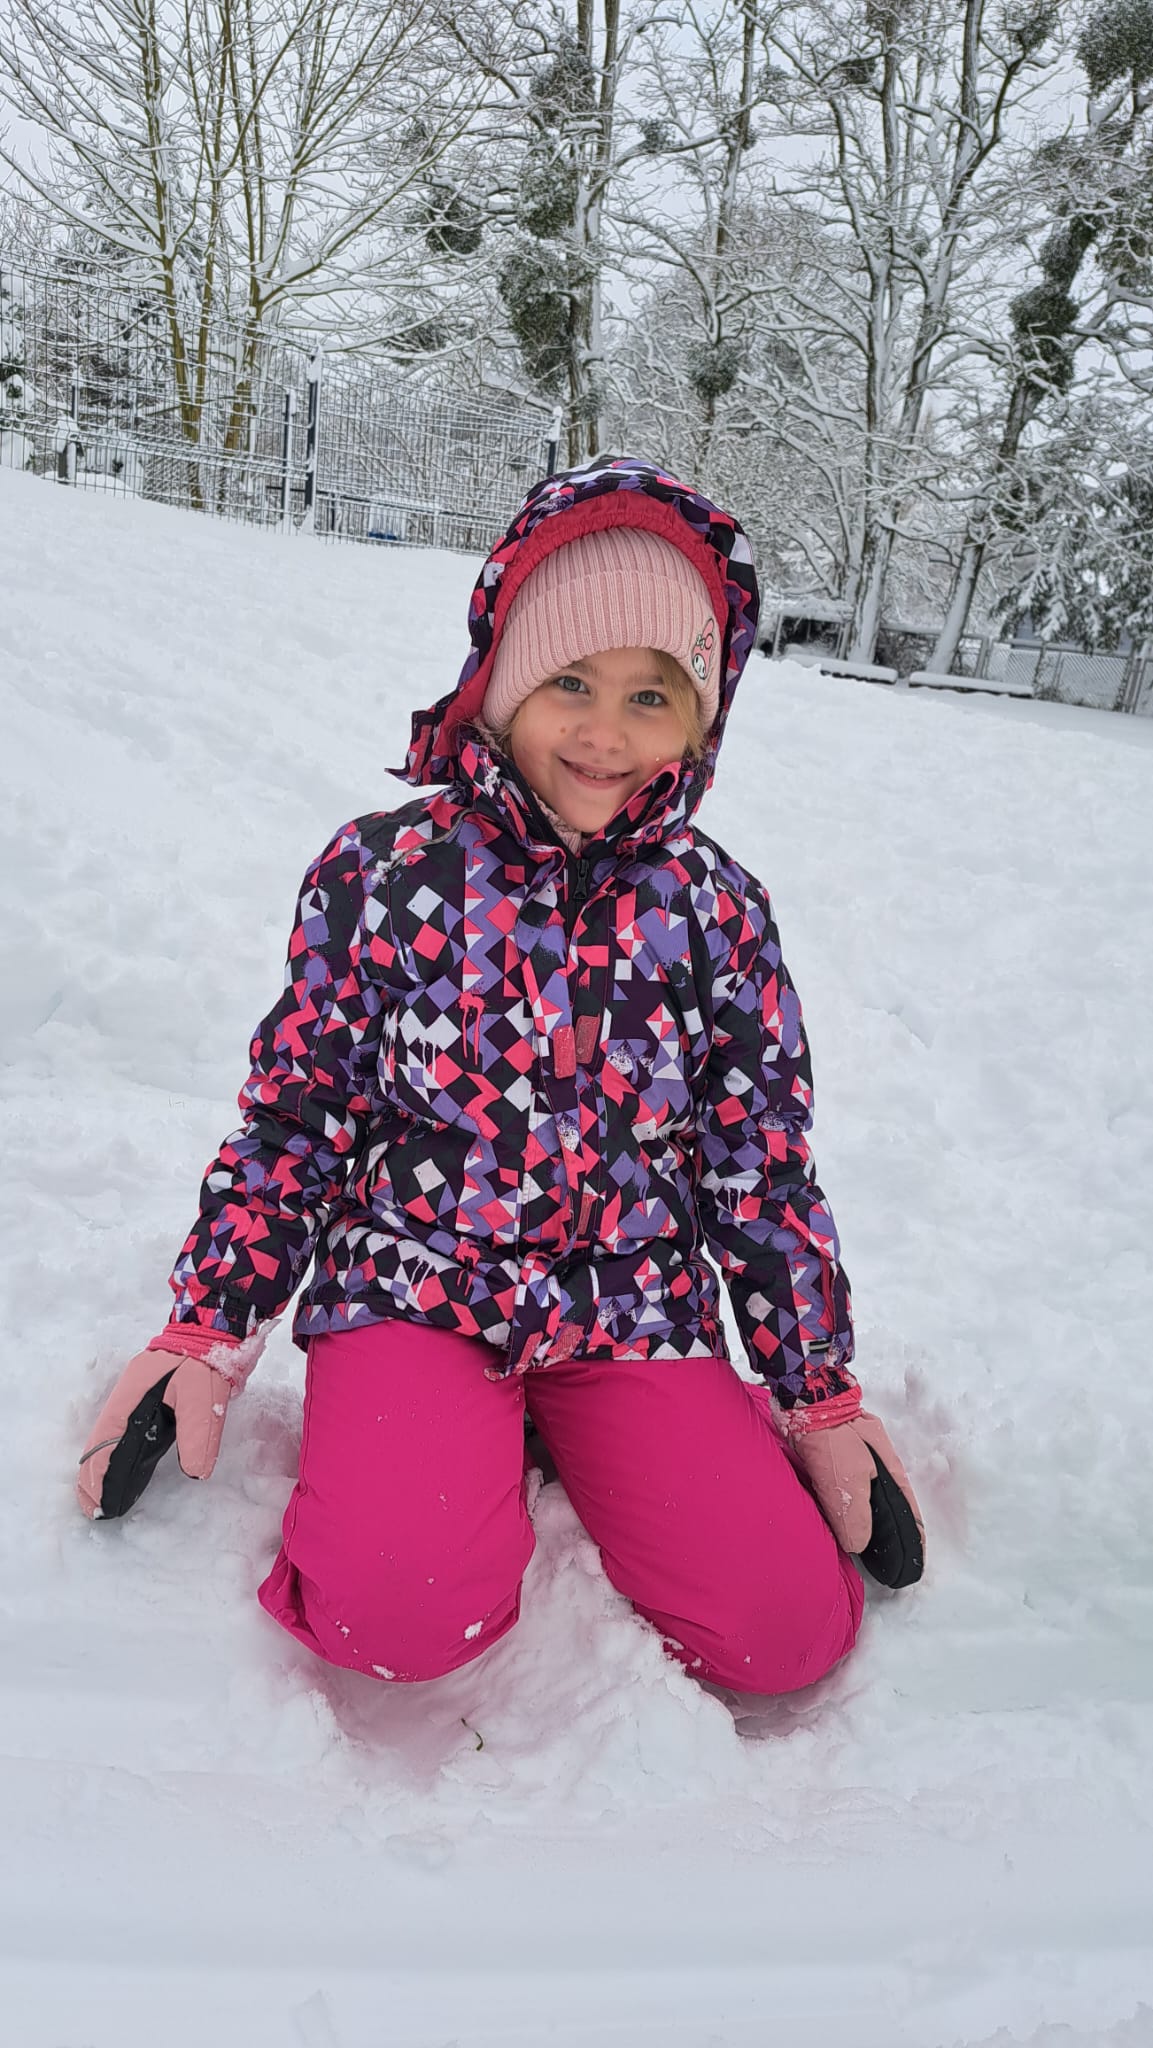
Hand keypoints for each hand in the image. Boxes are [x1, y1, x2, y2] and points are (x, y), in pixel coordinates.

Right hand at [77, 1349, 232, 1520]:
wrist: (214, 1328)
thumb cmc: (206, 1360)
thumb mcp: (203, 1397)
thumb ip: (197, 1434)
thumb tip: (195, 1472)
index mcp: (133, 1396)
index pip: (108, 1442)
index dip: (101, 1473)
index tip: (98, 1502)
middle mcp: (128, 1399)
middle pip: (102, 1443)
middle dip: (94, 1476)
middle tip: (92, 1508)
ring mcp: (137, 1400)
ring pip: (113, 1440)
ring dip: (105, 1469)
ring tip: (101, 1500)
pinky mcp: (151, 1403)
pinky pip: (128, 1435)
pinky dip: (121, 1458)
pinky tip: (125, 1474)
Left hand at [789, 1410, 924, 1564]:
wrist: (808, 1403)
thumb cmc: (834, 1440)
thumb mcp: (847, 1482)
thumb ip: (854, 1516)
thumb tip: (858, 1546)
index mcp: (891, 1474)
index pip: (908, 1512)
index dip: (912, 1537)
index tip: (913, 1560)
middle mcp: (879, 1469)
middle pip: (889, 1507)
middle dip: (891, 1533)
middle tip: (885, 1560)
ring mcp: (859, 1462)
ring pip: (866, 1500)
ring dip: (866, 1521)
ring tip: (862, 1547)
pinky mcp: (838, 1458)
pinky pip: (844, 1492)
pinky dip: (844, 1508)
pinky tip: (838, 1519)